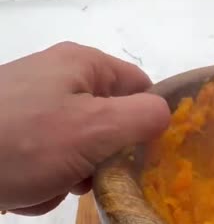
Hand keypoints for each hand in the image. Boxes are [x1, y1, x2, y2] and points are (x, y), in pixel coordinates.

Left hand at [0, 42, 169, 215]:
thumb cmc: (22, 140)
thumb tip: (164, 115)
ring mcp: (34, 105)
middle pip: (109, 119)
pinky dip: (46, 175)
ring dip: (73, 171)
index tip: (140, 152)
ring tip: (50, 181)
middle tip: (87, 171)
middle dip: (102, 155)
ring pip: (80, 144)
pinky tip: (27, 185)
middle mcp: (59, 78)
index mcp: (82, 64)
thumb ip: (143, 117)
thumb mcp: (95, 128)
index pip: (139, 85)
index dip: (146, 118)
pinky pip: (50, 155)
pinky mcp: (15, 131)